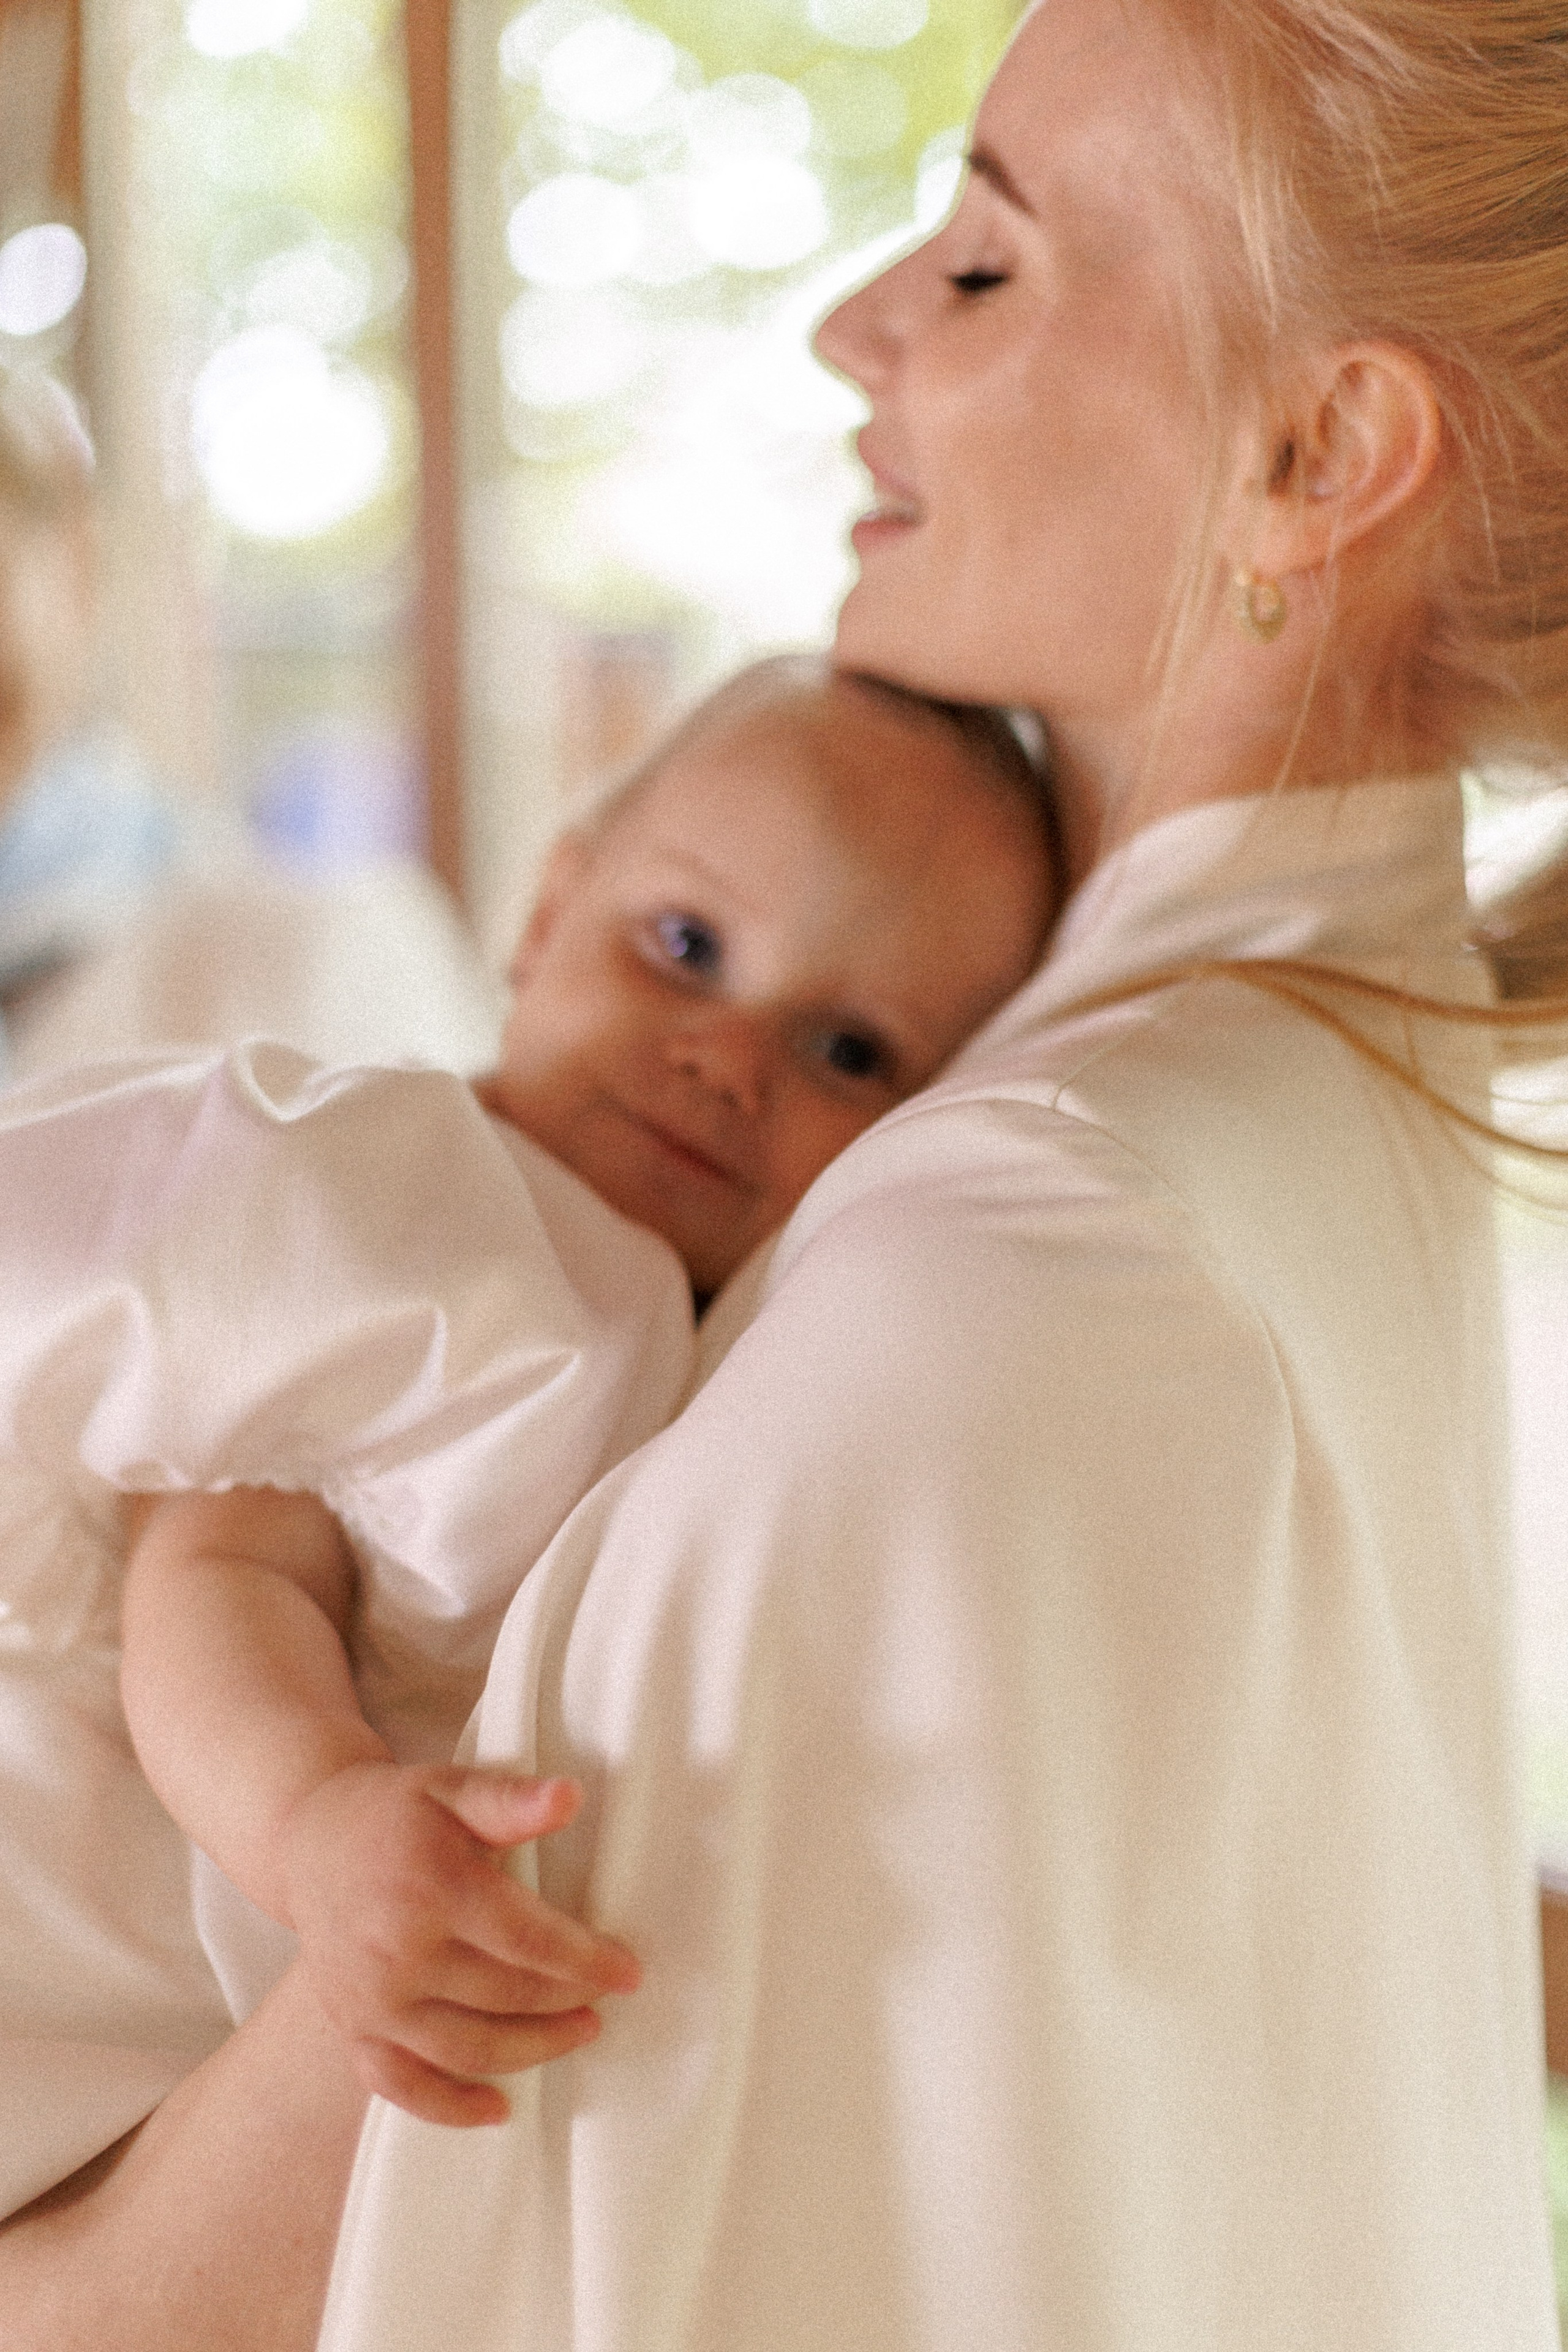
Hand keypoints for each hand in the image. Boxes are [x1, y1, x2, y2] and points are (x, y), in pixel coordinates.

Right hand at [277, 1764, 639, 2126]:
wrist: (309, 1842)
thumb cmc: (394, 1813)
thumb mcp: (452, 1788)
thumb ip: (510, 1800)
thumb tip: (569, 1797)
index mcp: (429, 1885)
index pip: (525, 1939)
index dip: (584, 1961)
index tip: (627, 1972)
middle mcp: (396, 1950)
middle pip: (504, 1997)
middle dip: (566, 2003)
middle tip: (604, 1999)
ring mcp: (371, 1999)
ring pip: (466, 2049)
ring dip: (532, 2051)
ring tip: (577, 2034)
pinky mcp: (352, 2028)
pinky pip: (402, 2086)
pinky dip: (450, 2108)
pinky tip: (497, 2109)